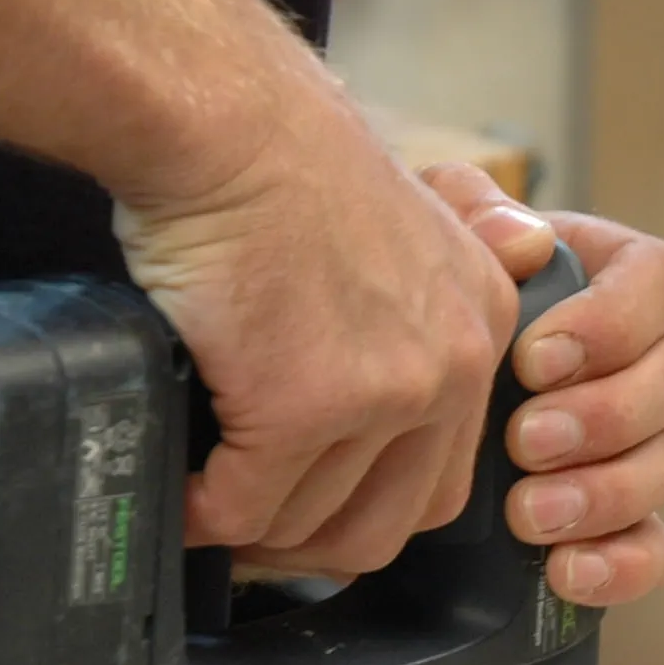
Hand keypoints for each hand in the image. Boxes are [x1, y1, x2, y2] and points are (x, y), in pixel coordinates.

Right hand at [114, 79, 558, 574]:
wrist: (223, 120)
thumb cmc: (277, 159)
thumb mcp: (394, 233)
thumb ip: (410, 314)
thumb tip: (376, 399)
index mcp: (482, 326)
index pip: (442, 479)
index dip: (363, 508)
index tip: (308, 506)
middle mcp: (454, 365)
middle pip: (388, 524)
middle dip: (310, 544)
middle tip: (251, 529)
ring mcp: (385, 391)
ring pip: (311, 523)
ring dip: (249, 528)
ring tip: (205, 503)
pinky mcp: (304, 405)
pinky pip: (246, 505)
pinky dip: (204, 515)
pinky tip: (181, 494)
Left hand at [424, 168, 663, 607]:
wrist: (373, 413)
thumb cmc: (408, 307)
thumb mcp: (420, 241)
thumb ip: (466, 215)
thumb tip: (525, 238)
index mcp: (605, 281)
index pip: (661, 281)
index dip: (617, 320)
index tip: (537, 357)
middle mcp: (638, 361)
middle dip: (609, 414)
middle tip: (526, 441)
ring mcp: (636, 445)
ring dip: (608, 491)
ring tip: (529, 513)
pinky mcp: (618, 523)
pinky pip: (654, 549)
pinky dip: (619, 564)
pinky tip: (563, 568)